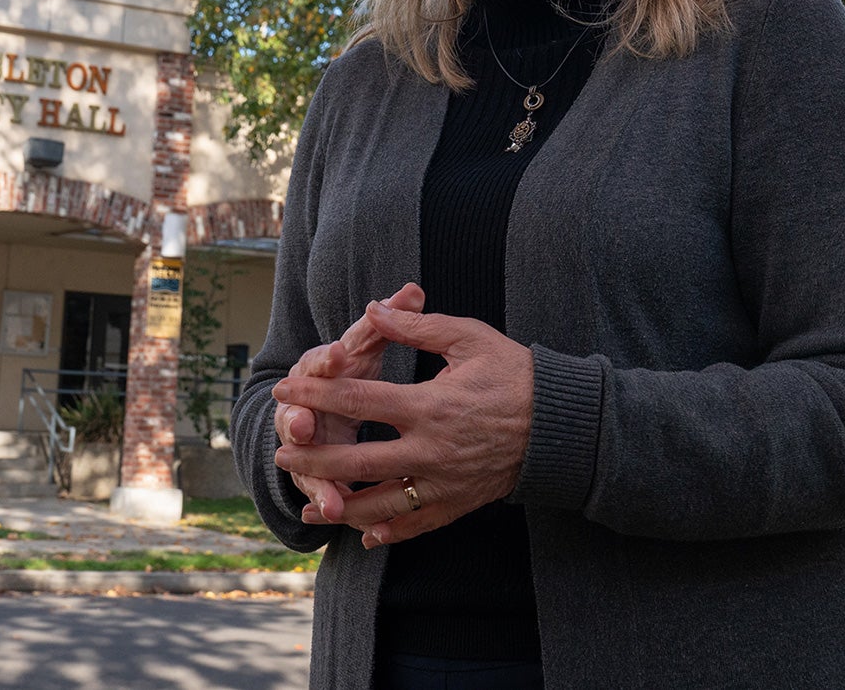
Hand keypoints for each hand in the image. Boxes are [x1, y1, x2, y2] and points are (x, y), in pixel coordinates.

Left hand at [273, 301, 533, 548]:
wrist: (563, 425)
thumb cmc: (515, 374)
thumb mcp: (468, 338)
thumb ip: (416, 326)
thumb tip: (373, 309)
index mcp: (429, 405)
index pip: (357, 400)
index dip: (315, 393)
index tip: (286, 389)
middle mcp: (430, 450)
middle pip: (356, 462)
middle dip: (312, 459)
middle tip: (281, 454)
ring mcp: (443, 483)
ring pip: (379, 505)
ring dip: (339, 508)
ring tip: (308, 507)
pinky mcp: (457, 503)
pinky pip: (415, 525)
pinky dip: (387, 533)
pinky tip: (363, 534)